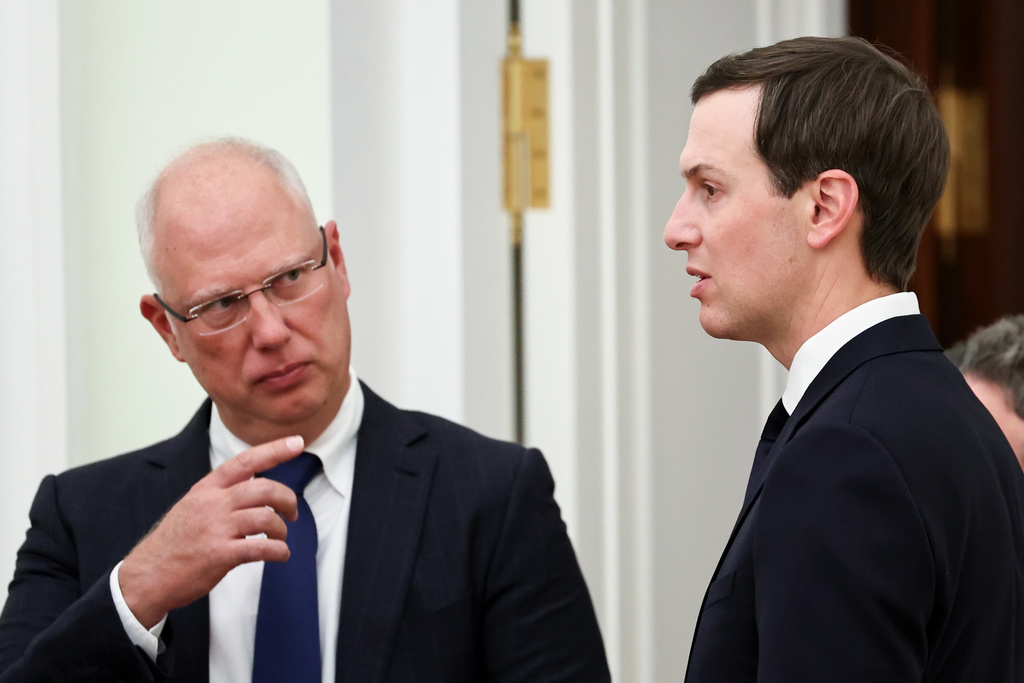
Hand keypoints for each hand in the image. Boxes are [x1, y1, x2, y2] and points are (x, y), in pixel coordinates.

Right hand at [118, 435, 305, 627]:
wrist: (147, 576)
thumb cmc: (174, 542)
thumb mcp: (192, 506)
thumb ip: (220, 494)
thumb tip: (253, 484)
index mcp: (207, 490)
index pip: (245, 462)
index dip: (273, 450)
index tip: (297, 443)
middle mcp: (212, 504)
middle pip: (263, 489)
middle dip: (287, 499)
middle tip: (292, 513)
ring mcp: (216, 529)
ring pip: (266, 518)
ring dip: (282, 530)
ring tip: (280, 538)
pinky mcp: (220, 555)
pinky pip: (262, 548)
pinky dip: (279, 551)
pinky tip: (280, 555)